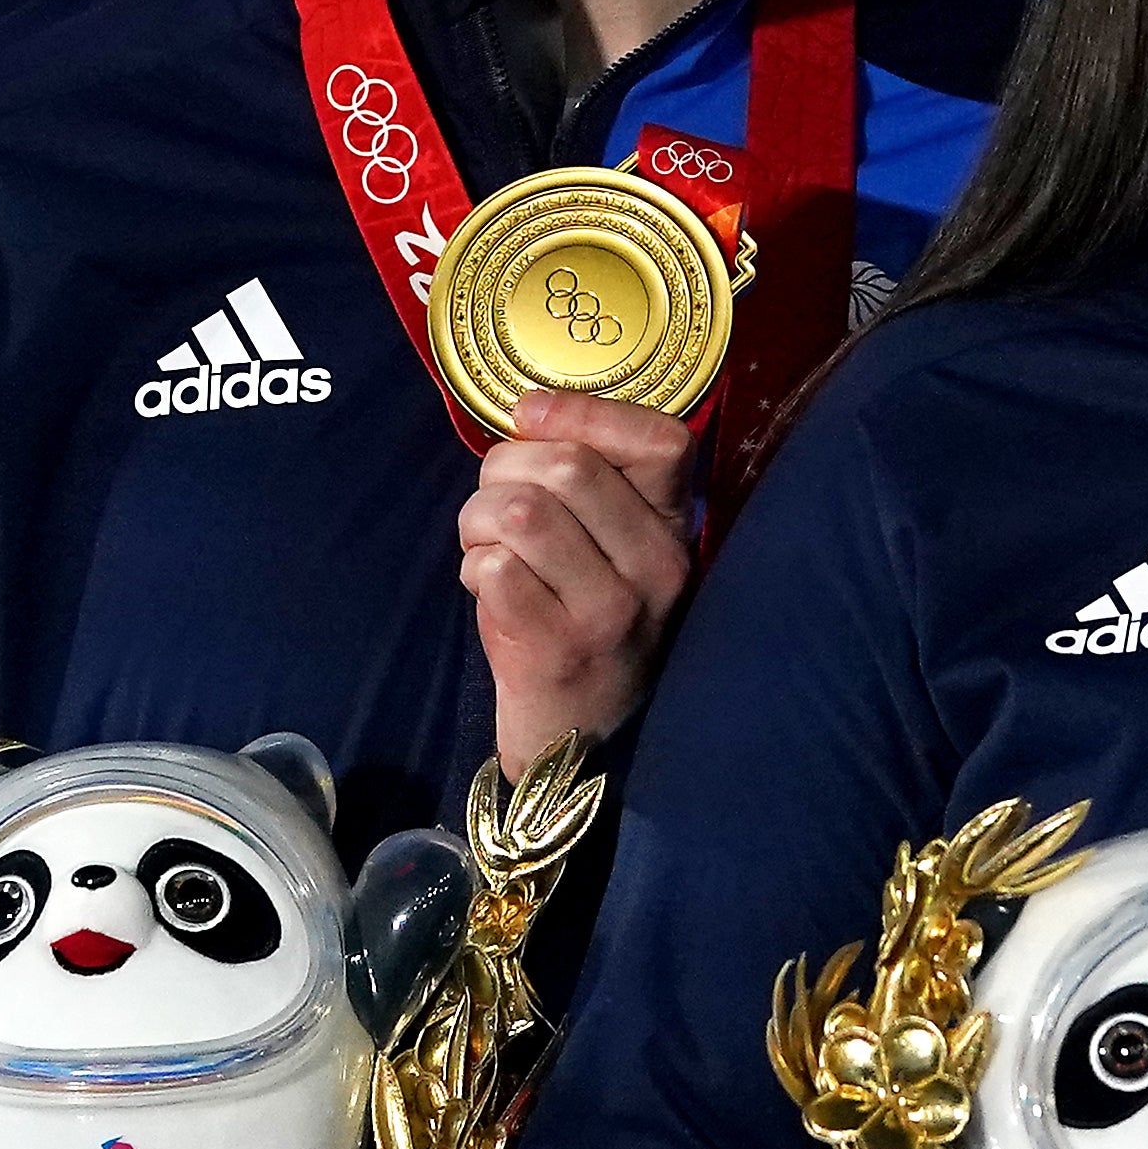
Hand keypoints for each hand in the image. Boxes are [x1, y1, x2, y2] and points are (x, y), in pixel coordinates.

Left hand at [457, 384, 694, 773]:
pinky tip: (486, 588)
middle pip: (567, 466)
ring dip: (478, 519)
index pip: (662, 441)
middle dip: (502, 470)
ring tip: (483, 546)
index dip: (584, 412)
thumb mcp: (613, 549)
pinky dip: (473, 568)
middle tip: (492, 505)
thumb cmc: (583, 618)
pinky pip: (493, 569)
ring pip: (521, 511)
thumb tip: (530, 411)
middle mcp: (656, 569)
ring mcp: (609, 612)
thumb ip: (587, 481)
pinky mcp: (557, 649)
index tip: (532, 416)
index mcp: (674, 531)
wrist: (579, 738)